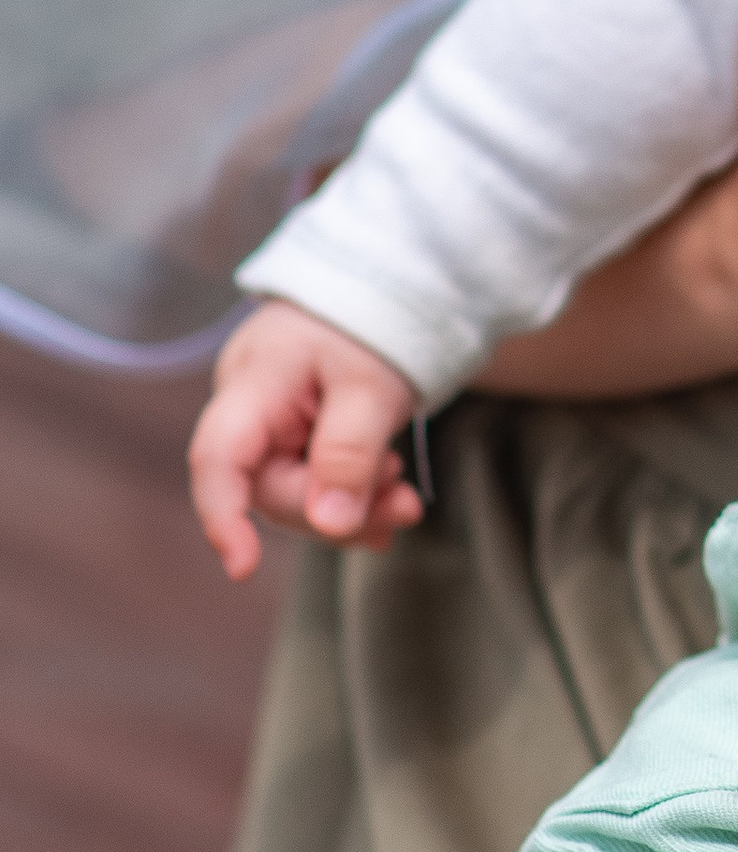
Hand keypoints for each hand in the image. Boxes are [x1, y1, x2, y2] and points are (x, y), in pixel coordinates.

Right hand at [189, 301, 421, 578]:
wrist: (383, 283)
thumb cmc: (371, 322)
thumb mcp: (372, 385)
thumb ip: (349, 452)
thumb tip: (328, 523)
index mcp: (253, 382)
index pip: (217, 458)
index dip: (222, 516)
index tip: (243, 567)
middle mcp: (248, 408)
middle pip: (268, 487)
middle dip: (332, 512)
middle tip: (406, 509)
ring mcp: (269, 424)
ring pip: (293, 493)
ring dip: (350, 509)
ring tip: (406, 504)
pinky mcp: (295, 435)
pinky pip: (312, 481)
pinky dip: (352, 498)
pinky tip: (390, 500)